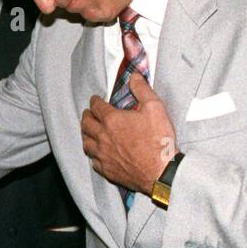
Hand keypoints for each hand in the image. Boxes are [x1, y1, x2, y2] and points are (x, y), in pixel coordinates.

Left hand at [81, 72, 176, 193]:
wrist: (160, 172)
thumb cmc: (159, 140)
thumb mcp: (155, 108)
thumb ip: (142, 90)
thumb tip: (134, 76)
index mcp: (112, 120)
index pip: (96, 106)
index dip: (95, 101)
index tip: (95, 99)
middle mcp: (102, 137)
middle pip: (86, 124)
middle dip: (86, 116)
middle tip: (88, 113)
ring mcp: (102, 155)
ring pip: (86, 142)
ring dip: (86, 134)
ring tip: (88, 131)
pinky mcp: (106, 169)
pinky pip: (93, 160)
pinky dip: (93, 154)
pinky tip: (97, 153)